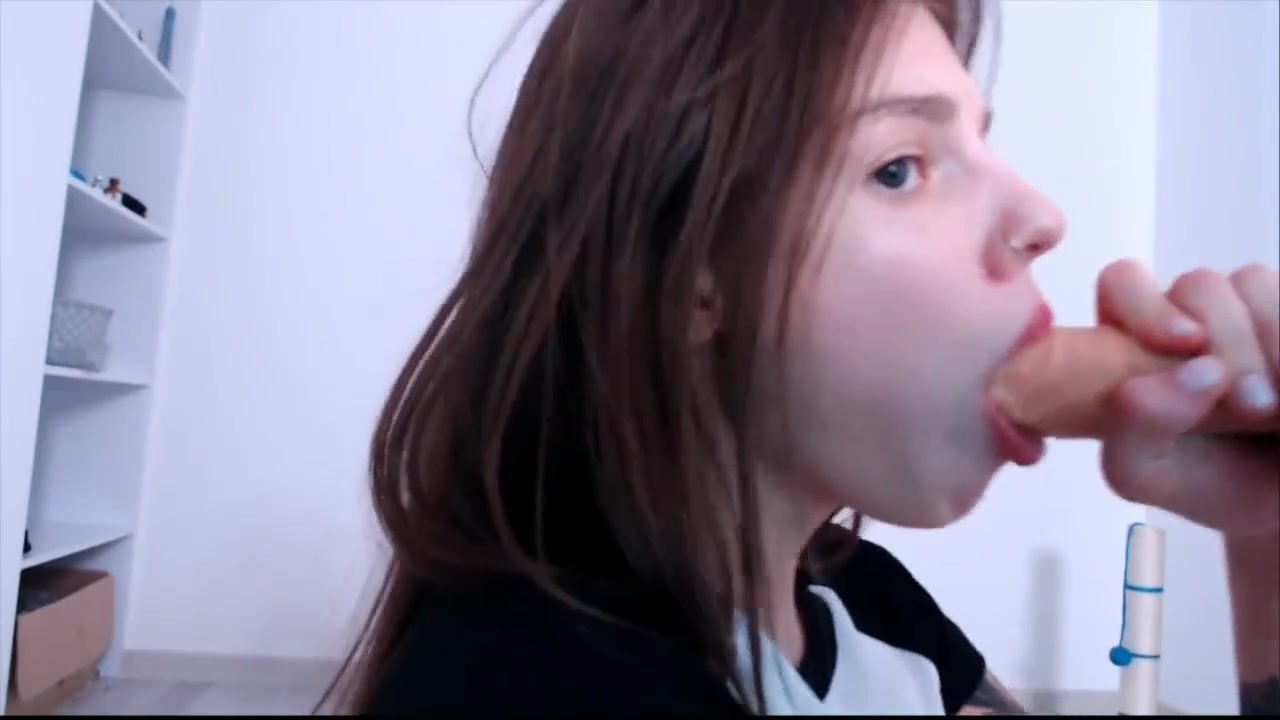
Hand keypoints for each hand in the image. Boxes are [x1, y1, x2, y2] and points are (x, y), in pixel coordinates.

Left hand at [1093, 260, 1279, 537]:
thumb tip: (1194, 373)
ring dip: (1271, 342)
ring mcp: (1253, 306)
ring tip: (1278, 408)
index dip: (1145, 304)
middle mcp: (1192, 313)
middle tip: (1252, 406)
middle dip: (1227, 344)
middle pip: (1197, 286)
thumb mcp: (1147, 473)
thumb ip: (1135, 428)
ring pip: (1252, 282)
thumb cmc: (1210, 482)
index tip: (1181, 344)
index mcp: (1135, 340)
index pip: (1122, 284)